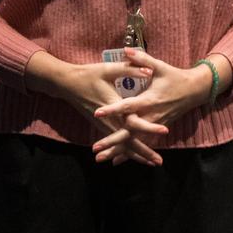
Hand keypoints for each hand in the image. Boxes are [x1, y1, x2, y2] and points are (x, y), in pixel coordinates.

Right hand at [24, 51, 162, 165]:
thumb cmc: (89, 75)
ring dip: (137, 155)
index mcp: (114, 107)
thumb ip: (130, 69)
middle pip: (129, 141)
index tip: (165, 130)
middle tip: (159, 162)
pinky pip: (117, 142)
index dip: (149, 127)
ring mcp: (104, 126)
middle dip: (145, 152)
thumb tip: (150, 71)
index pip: (134, 122)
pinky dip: (126, 152)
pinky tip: (135, 157)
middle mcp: (110, 121)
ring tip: (152, 163)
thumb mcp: (109, 69)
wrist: (67, 84)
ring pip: (122, 145)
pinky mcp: (102, 127)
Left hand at [92, 48, 215, 162]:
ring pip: (135, 142)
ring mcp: (155, 126)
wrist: (195, 91)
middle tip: (95, 148)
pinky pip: (142, 145)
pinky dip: (130, 154)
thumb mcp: (159, 66)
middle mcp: (152, 116)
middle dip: (112, 141)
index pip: (129, 106)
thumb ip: (142, 59)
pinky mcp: (157, 131)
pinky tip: (116, 162)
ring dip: (118, 151)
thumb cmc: (175, 77)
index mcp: (150, 100)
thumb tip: (126, 49)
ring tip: (100, 158)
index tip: (99, 112)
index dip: (114, 109)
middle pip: (130, 132)